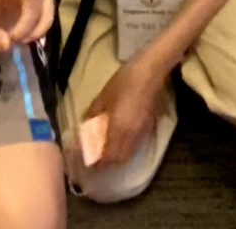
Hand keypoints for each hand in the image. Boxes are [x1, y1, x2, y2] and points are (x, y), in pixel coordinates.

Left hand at [80, 53, 169, 167]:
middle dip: (109, 163)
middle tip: (98, 158)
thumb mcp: (103, 96)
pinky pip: (137, 145)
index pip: (109, 157)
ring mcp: (143, 131)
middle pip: (121, 160)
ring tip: (108, 149)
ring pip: (130, 154)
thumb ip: (93, 114)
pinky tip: (121, 138)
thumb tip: (85, 126)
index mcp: (119, 129)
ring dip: (119, 156)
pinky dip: (127, 148)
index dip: (100, 164)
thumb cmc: (123, 81)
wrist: (150, 71)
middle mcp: (132, 135)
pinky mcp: (149, 126)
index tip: (91, 164)